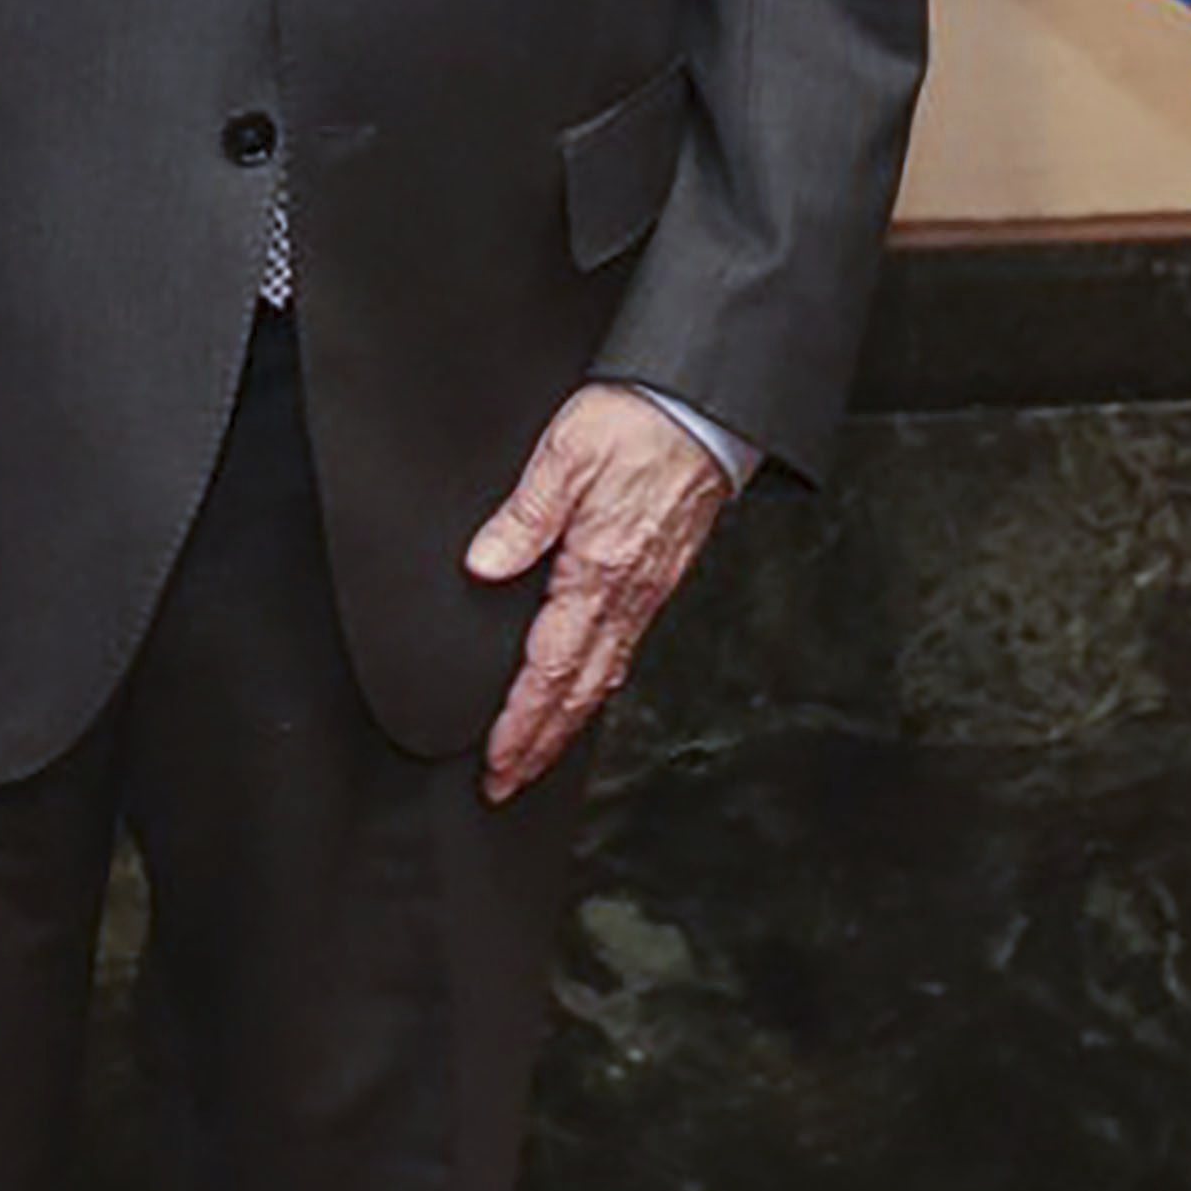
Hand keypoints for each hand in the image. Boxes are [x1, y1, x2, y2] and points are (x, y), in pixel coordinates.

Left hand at [464, 384, 733, 802]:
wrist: (706, 408)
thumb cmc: (638, 422)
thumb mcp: (566, 454)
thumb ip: (525, 515)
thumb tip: (484, 564)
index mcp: (597, 571)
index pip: (551, 669)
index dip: (522, 723)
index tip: (498, 762)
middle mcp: (627, 594)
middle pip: (579, 692)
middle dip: (542, 744)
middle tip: (507, 783)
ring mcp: (647, 591)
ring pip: (604, 677)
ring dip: (568, 723)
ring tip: (538, 753)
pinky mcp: (658, 579)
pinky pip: (624, 649)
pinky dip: (597, 685)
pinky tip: (586, 690)